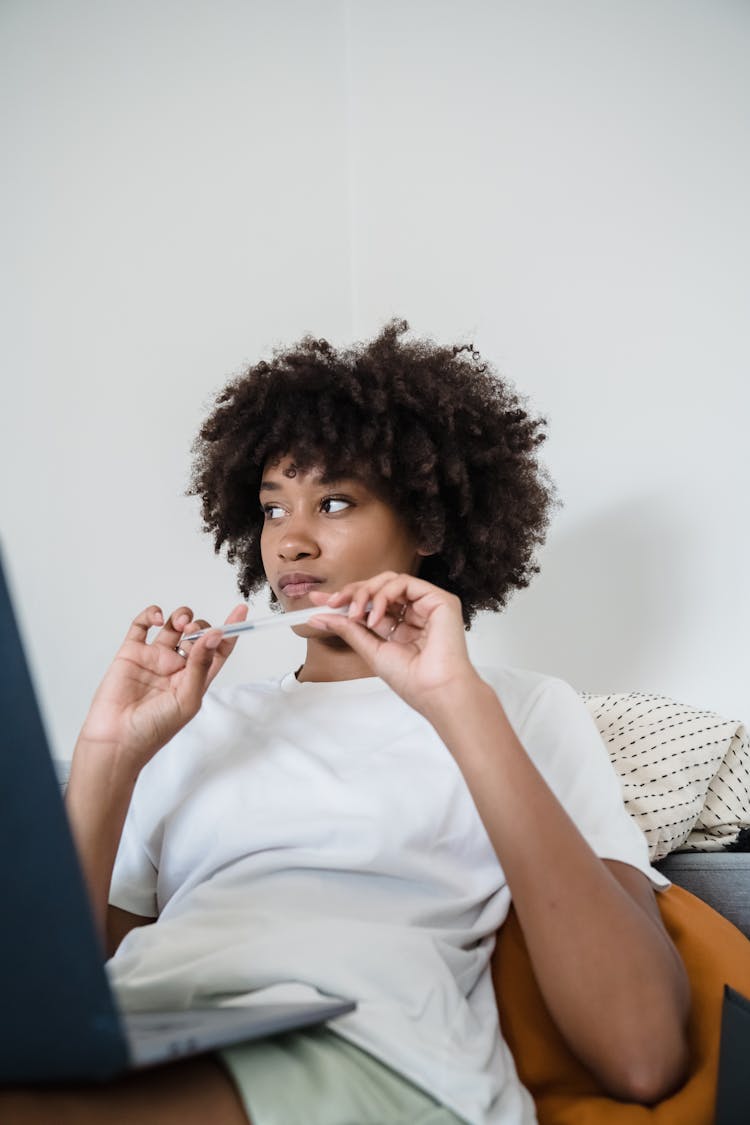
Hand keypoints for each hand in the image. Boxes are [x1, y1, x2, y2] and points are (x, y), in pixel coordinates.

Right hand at [76, 602, 246, 774]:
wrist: (117, 739)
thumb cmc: (154, 729)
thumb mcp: (187, 699)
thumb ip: (201, 665)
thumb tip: (215, 636)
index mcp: (196, 678)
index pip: (218, 649)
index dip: (230, 630)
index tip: (240, 611)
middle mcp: (177, 666)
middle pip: (197, 634)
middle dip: (200, 626)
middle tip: (194, 632)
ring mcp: (155, 658)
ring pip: (173, 625)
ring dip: (182, 616)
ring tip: (181, 624)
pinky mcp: (131, 653)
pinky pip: (142, 626)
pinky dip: (150, 614)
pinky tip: (157, 619)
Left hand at [308, 572, 480, 717]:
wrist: (435, 691)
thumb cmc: (411, 680)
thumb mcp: (371, 650)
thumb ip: (348, 630)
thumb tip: (318, 617)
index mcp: (401, 627)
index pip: (371, 604)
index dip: (346, 598)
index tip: (320, 600)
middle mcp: (415, 613)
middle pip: (379, 588)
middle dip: (353, 592)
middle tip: (334, 602)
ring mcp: (428, 605)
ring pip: (390, 580)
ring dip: (366, 593)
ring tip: (356, 614)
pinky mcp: (439, 599)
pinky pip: (405, 582)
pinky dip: (384, 594)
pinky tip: (376, 616)